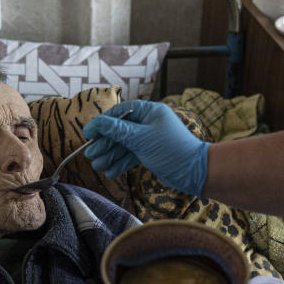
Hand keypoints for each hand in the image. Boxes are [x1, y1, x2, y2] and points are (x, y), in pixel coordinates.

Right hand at [83, 100, 208, 196]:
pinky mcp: (150, 153)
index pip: (120, 112)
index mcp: (149, 111)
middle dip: (105, 143)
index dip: (102, 123)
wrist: (194, 172)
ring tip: (98, 165)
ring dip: (110, 155)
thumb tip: (97, 123)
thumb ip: (118, 130)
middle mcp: (148, 123)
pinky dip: (121, 163)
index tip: (88, 133)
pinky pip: (131, 156)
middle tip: (90, 154)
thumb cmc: (172, 150)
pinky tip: (111, 172)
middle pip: (119, 130)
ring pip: (124, 145)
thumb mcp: (141, 138)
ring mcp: (149, 139)